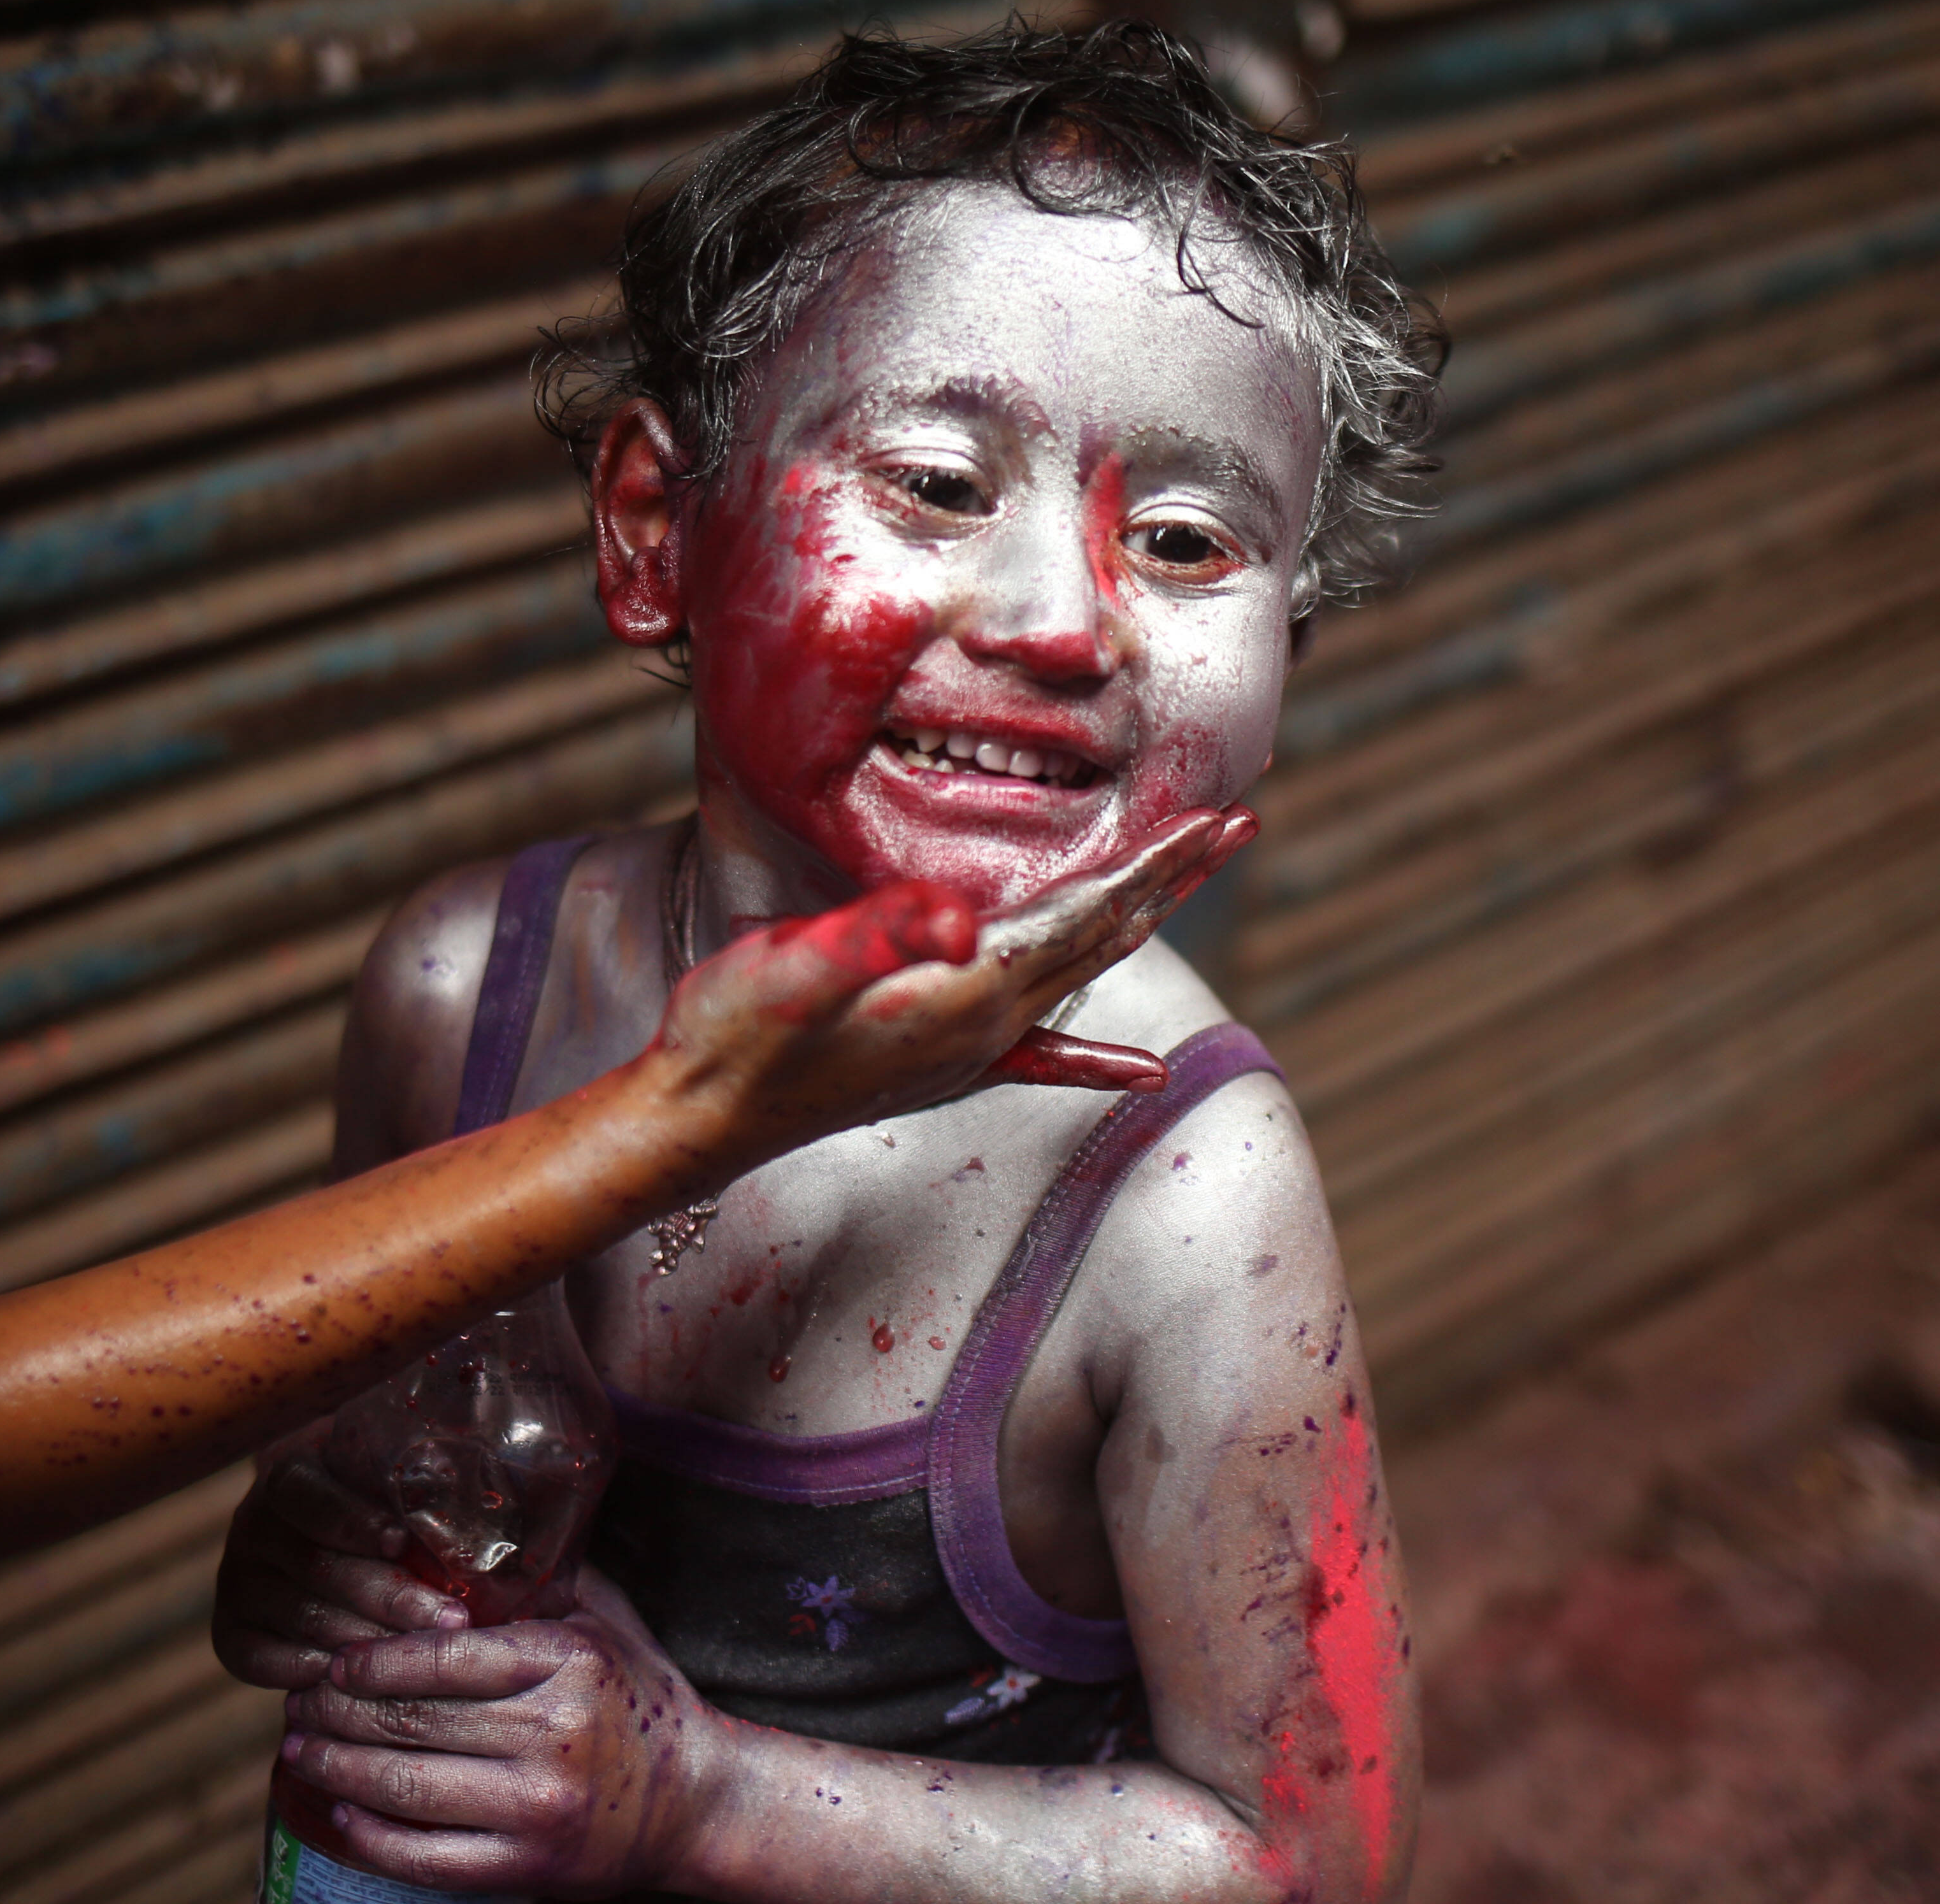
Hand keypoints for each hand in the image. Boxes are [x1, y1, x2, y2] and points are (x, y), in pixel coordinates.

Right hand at [213, 1426, 474, 1689]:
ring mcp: (236, 1581)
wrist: (327, 1561)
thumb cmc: (388, 1518)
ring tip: (422, 1658)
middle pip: (314, 1564)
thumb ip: (438, 1494)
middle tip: (451, 1621)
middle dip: (387, 1596)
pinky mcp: (229, 1632)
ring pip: (297, 1614)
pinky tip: (355, 1680)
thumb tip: (530, 1496)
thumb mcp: (401, 1491)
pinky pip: (258, 1659)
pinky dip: (305, 1671)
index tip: (401, 1542)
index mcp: (290, 1479)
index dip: (352, 1520)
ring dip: (362, 1640)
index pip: (308, 1496)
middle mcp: (253, 1527)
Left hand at [278, 1567, 714, 1898]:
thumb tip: (451, 1544)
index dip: (374, 1660)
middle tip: (297, 1704)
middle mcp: (553, 1733)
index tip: (332, 1660)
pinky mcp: (527, 1866)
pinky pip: (426, 1856)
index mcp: (568, 1662)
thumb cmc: (642, 1699)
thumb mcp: (605, 1625)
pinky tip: (337, 1810)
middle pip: (414, 1720)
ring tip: (298, 1752)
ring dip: (337, 1768)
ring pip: (407, 1786)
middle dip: (337, 1713)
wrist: (697, 1802)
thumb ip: (538, 1585)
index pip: (445, 1657)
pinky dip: (371, 1835)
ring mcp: (538, 1806)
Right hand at [657, 804, 1254, 1173]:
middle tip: (1240, 822)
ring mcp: (970, 1051)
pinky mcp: (943, 1068)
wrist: (698, 1122)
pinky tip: (1144, 1073)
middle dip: (1173, 877)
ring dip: (1139, 923)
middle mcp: (988, 1024)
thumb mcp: (795, 965)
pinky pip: (1044, 1058)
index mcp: (968, 989)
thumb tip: (959, 920)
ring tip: (1186, 879)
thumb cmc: (735, 1033)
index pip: (1089, 912)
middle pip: (1106, 937)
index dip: (1158, 861)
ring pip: (1081, 975)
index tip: (1223, 817)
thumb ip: (879, 934)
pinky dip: (1099, 1058)